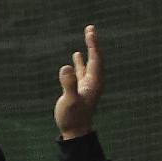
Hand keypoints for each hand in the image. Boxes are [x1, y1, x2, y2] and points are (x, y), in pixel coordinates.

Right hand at [57, 24, 104, 138]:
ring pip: (89, 64)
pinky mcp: (80, 89)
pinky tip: (75, 58)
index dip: (93, 44)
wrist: (75, 131)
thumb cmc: (72, 117)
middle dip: (93, 44)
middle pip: (96, 58)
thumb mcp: (70, 100)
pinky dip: (79, 62)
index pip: (96, 58)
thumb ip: (68, 84)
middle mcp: (94, 81)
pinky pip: (81, 71)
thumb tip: (65, 67)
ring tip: (87, 39)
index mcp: (94, 82)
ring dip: (88, 51)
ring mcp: (87, 85)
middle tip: (90, 29)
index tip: (90, 31)